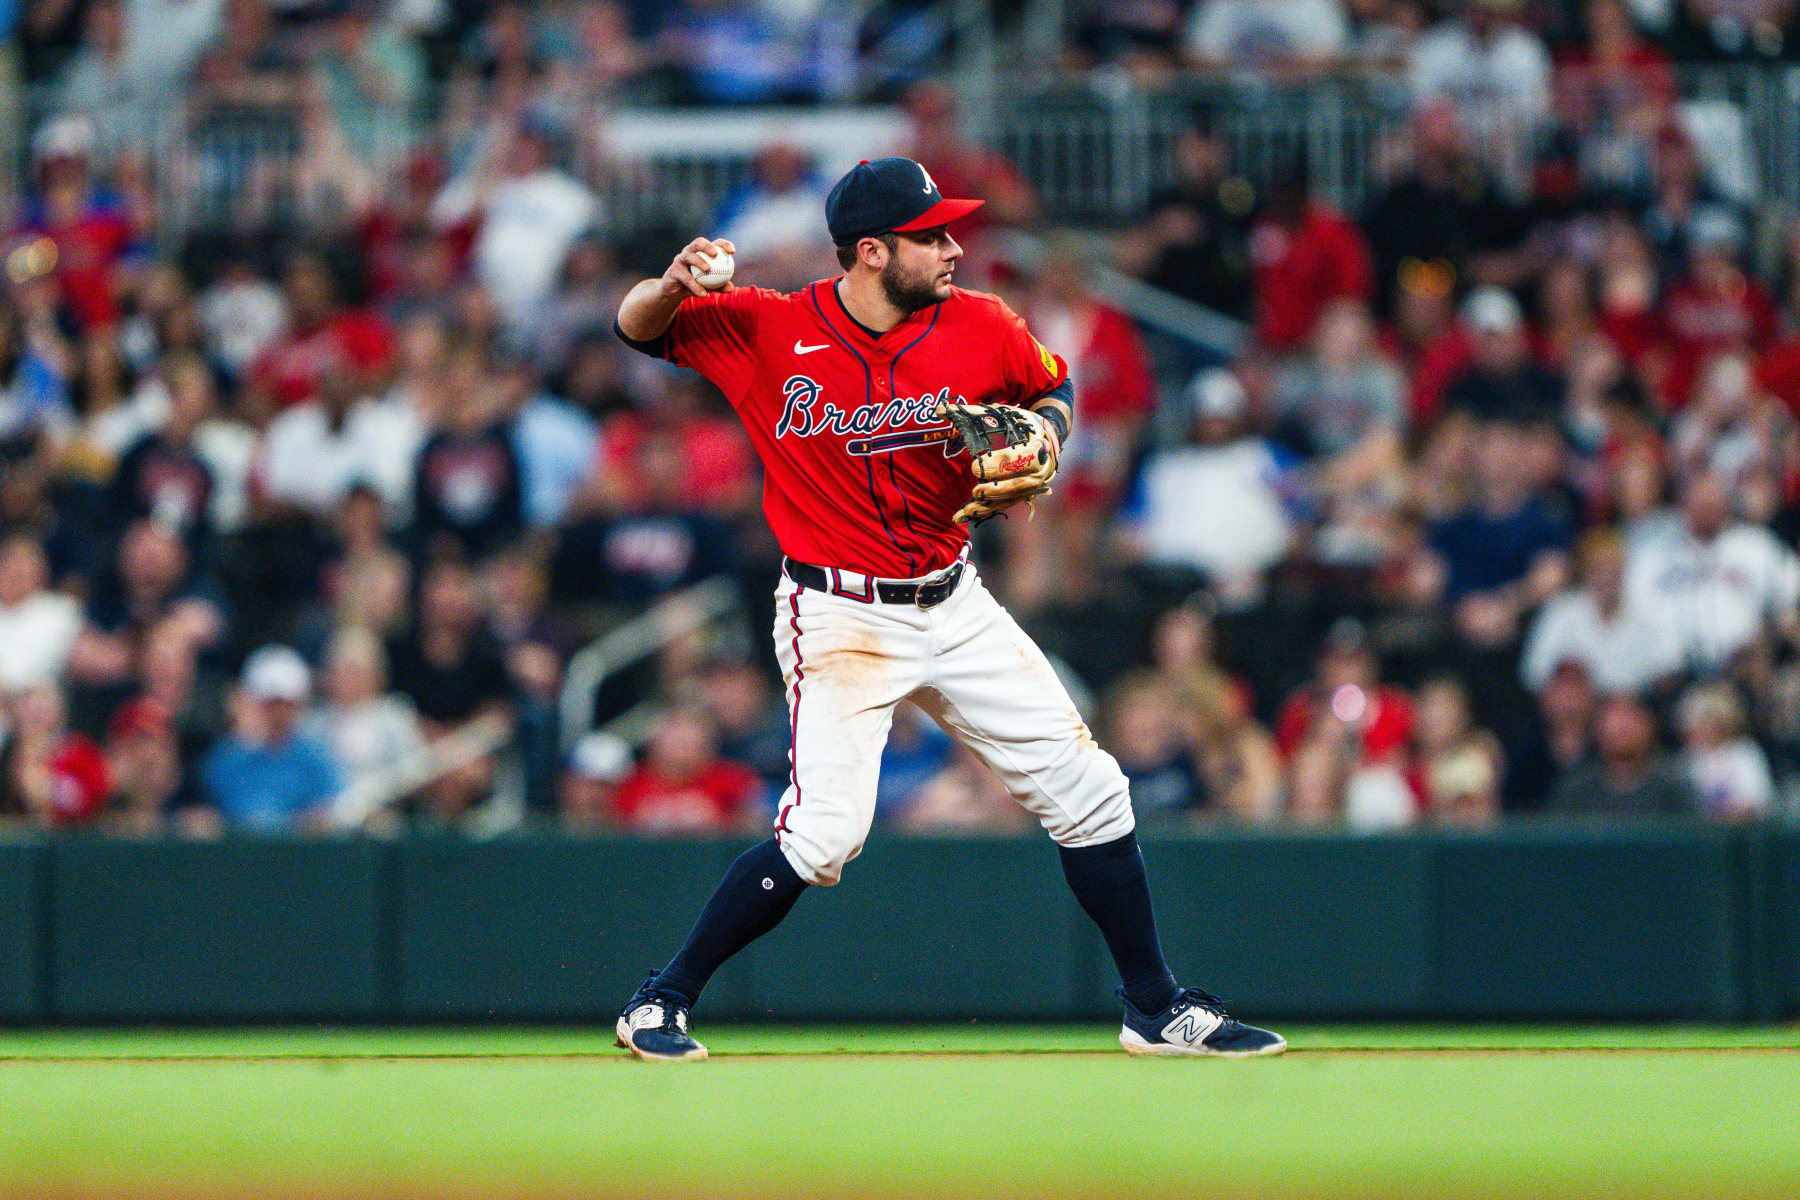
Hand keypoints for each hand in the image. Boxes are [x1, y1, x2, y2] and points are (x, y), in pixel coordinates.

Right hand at [662, 237, 736, 298]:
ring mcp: (680, 259)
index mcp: (702, 252)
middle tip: (715, 254)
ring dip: (699, 261)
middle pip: (698, 242)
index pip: (714, 243)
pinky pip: (685, 277)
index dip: (724, 244)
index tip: (732, 252)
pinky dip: (695, 285)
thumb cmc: (695, 285)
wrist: (675, 293)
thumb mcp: (709, 286)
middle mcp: (690, 252)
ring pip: (689, 256)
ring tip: (708, 269)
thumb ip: (719, 286)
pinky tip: (703, 293)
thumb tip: (731, 288)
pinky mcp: (673, 270)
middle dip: (707, 245)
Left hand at [935, 401, 1059, 523]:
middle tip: (975, 492)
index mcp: (1035, 447)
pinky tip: (968, 515)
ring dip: (989, 506)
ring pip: (1012, 499)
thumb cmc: (1021, 424)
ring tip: (966, 510)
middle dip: (996, 490)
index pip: (1017, 458)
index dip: (997, 464)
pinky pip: (1006, 505)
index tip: (976, 467)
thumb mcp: (1004, 414)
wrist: (1045, 438)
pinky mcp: (1025, 495)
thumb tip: (939, 410)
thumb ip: (972, 413)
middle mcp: (1039, 469)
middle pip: (1018, 484)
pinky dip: (987, 511)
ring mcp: (1033, 485)